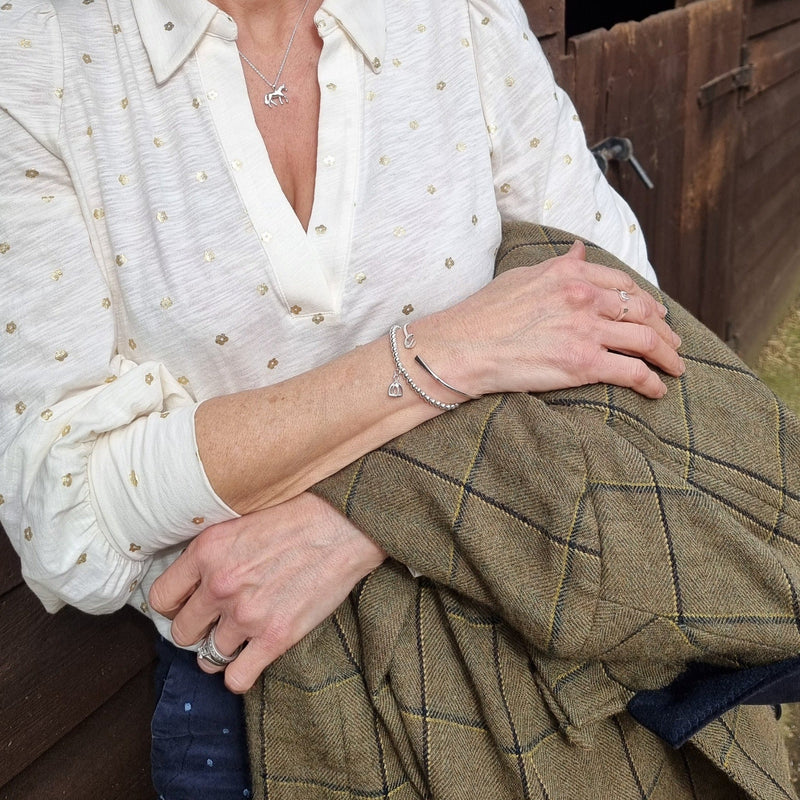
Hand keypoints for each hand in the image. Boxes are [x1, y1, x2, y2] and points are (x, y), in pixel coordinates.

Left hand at [148, 493, 385, 692]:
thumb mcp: (243, 517)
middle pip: (182, 632)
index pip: (161, 597)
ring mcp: (247, 615)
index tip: (187, 604)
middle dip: (196, 630)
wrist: (344, 527)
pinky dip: (240, 674)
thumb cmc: (299, 515)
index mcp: (207, 551)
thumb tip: (195, 571)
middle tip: (215, 622)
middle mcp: (220, 585)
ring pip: (208, 657)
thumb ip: (214, 547)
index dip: (173, 604)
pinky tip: (251, 658)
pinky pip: (237, 678)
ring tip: (239, 637)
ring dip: (221, 650)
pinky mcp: (275, 637)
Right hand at [423, 241, 683, 398]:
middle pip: (641, 310)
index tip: (654, 313)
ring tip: (675, 367)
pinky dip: (651, 382)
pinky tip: (657, 390)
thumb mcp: (521, 276)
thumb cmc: (482, 315)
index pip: (621, 283)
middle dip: (664, 329)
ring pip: (646, 340)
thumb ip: (557, 266)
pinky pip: (632, 371)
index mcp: (569, 273)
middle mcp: (583, 296)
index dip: (645, 299)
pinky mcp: (583, 363)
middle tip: (673, 342)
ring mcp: (585, 330)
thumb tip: (579, 252)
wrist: (461, 348)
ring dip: (667, 355)